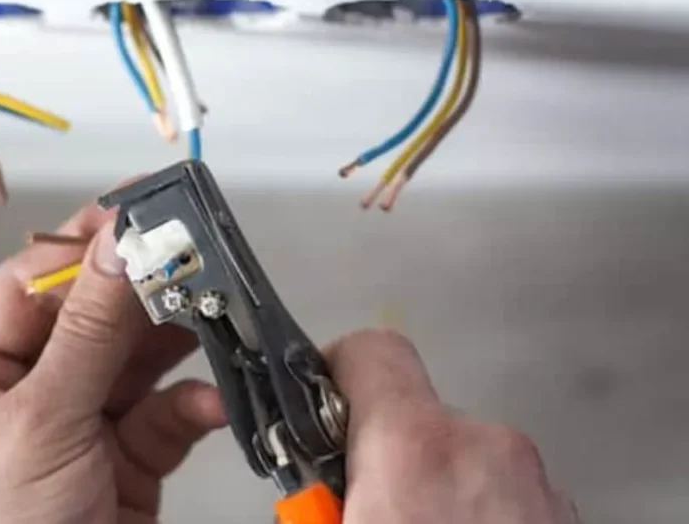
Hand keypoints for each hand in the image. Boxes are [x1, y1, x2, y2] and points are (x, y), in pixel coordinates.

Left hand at [0, 202, 225, 523]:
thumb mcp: (36, 425)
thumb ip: (88, 332)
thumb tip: (119, 243)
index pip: (30, 285)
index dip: (86, 245)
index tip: (139, 206)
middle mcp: (13, 397)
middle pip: (89, 319)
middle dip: (141, 292)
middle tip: (191, 256)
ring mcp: (69, 433)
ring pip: (133, 364)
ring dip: (175, 342)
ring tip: (211, 312)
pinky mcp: (118, 469)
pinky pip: (161, 419)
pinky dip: (191, 407)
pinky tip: (210, 400)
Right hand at [327, 330, 578, 522]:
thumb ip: (318, 490)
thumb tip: (290, 490)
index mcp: (415, 449)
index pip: (371, 351)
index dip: (338, 371)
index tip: (323, 403)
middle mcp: (488, 451)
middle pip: (419, 416)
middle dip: (388, 457)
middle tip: (365, 509)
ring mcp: (540, 487)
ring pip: (469, 458)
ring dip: (439, 490)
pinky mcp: (568, 516)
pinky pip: (509, 493)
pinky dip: (481, 513)